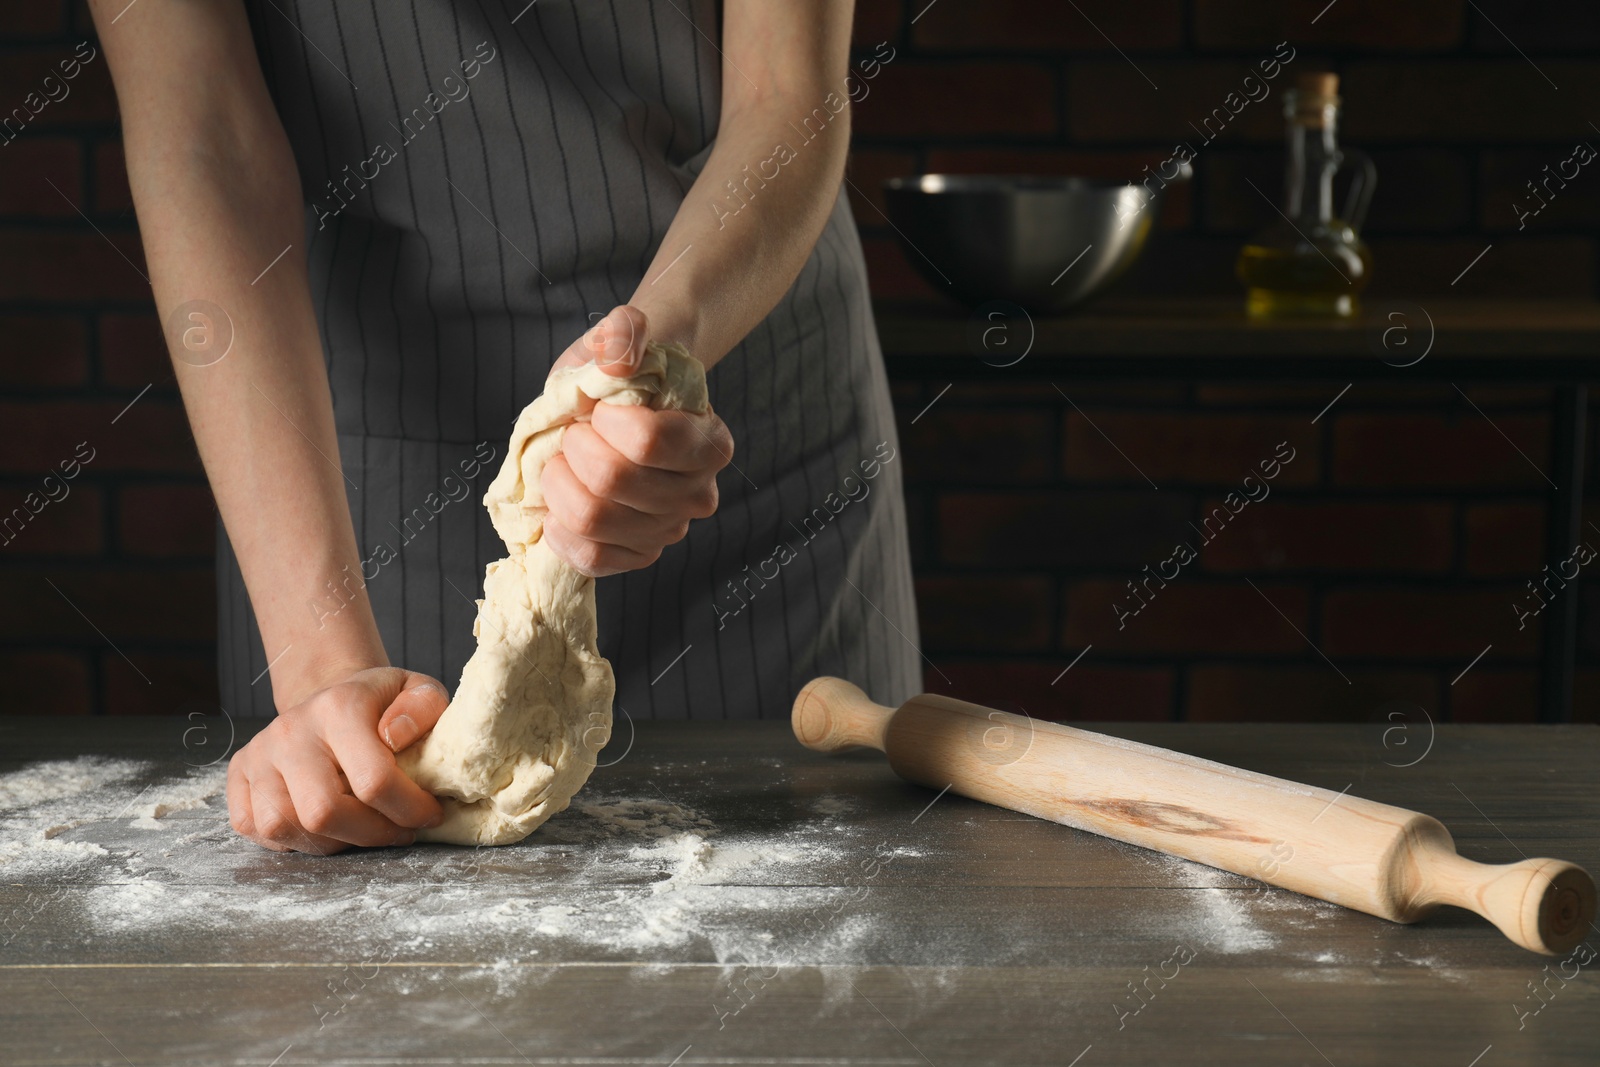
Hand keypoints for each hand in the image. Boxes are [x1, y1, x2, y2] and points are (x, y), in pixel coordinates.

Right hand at [227, 667, 448, 853]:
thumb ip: (424, 707)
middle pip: (323, 813)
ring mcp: (259, 753)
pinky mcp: (239, 773)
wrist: (331, 697)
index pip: (373, 780)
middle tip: (398, 830)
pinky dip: (292, 840)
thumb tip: (397, 737)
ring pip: (285, 827)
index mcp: (338, 707)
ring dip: (332, 842)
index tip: (429, 815)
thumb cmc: (381, 705)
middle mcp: (291, 730)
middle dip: (370, 835)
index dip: (409, 810)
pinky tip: (324, 826)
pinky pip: (257, 829)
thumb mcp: (417, 690)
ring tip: (362, 828)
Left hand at [542, 305, 732, 576]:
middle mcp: (699, 494)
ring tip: (564, 464)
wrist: (617, 411)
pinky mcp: (638, 556)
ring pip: (595, 520)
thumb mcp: (622, 341)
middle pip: (613, 481)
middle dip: (574, 448)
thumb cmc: (623, 376)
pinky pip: (591, 559)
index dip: (605, 421)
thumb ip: (624, 334)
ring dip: (560, 485)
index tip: (599, 407)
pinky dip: (562, 532)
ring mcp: (669, 530)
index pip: (648, 442)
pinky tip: (559, 507)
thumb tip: (617, 351)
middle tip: (575, 433)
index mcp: (710, 443)